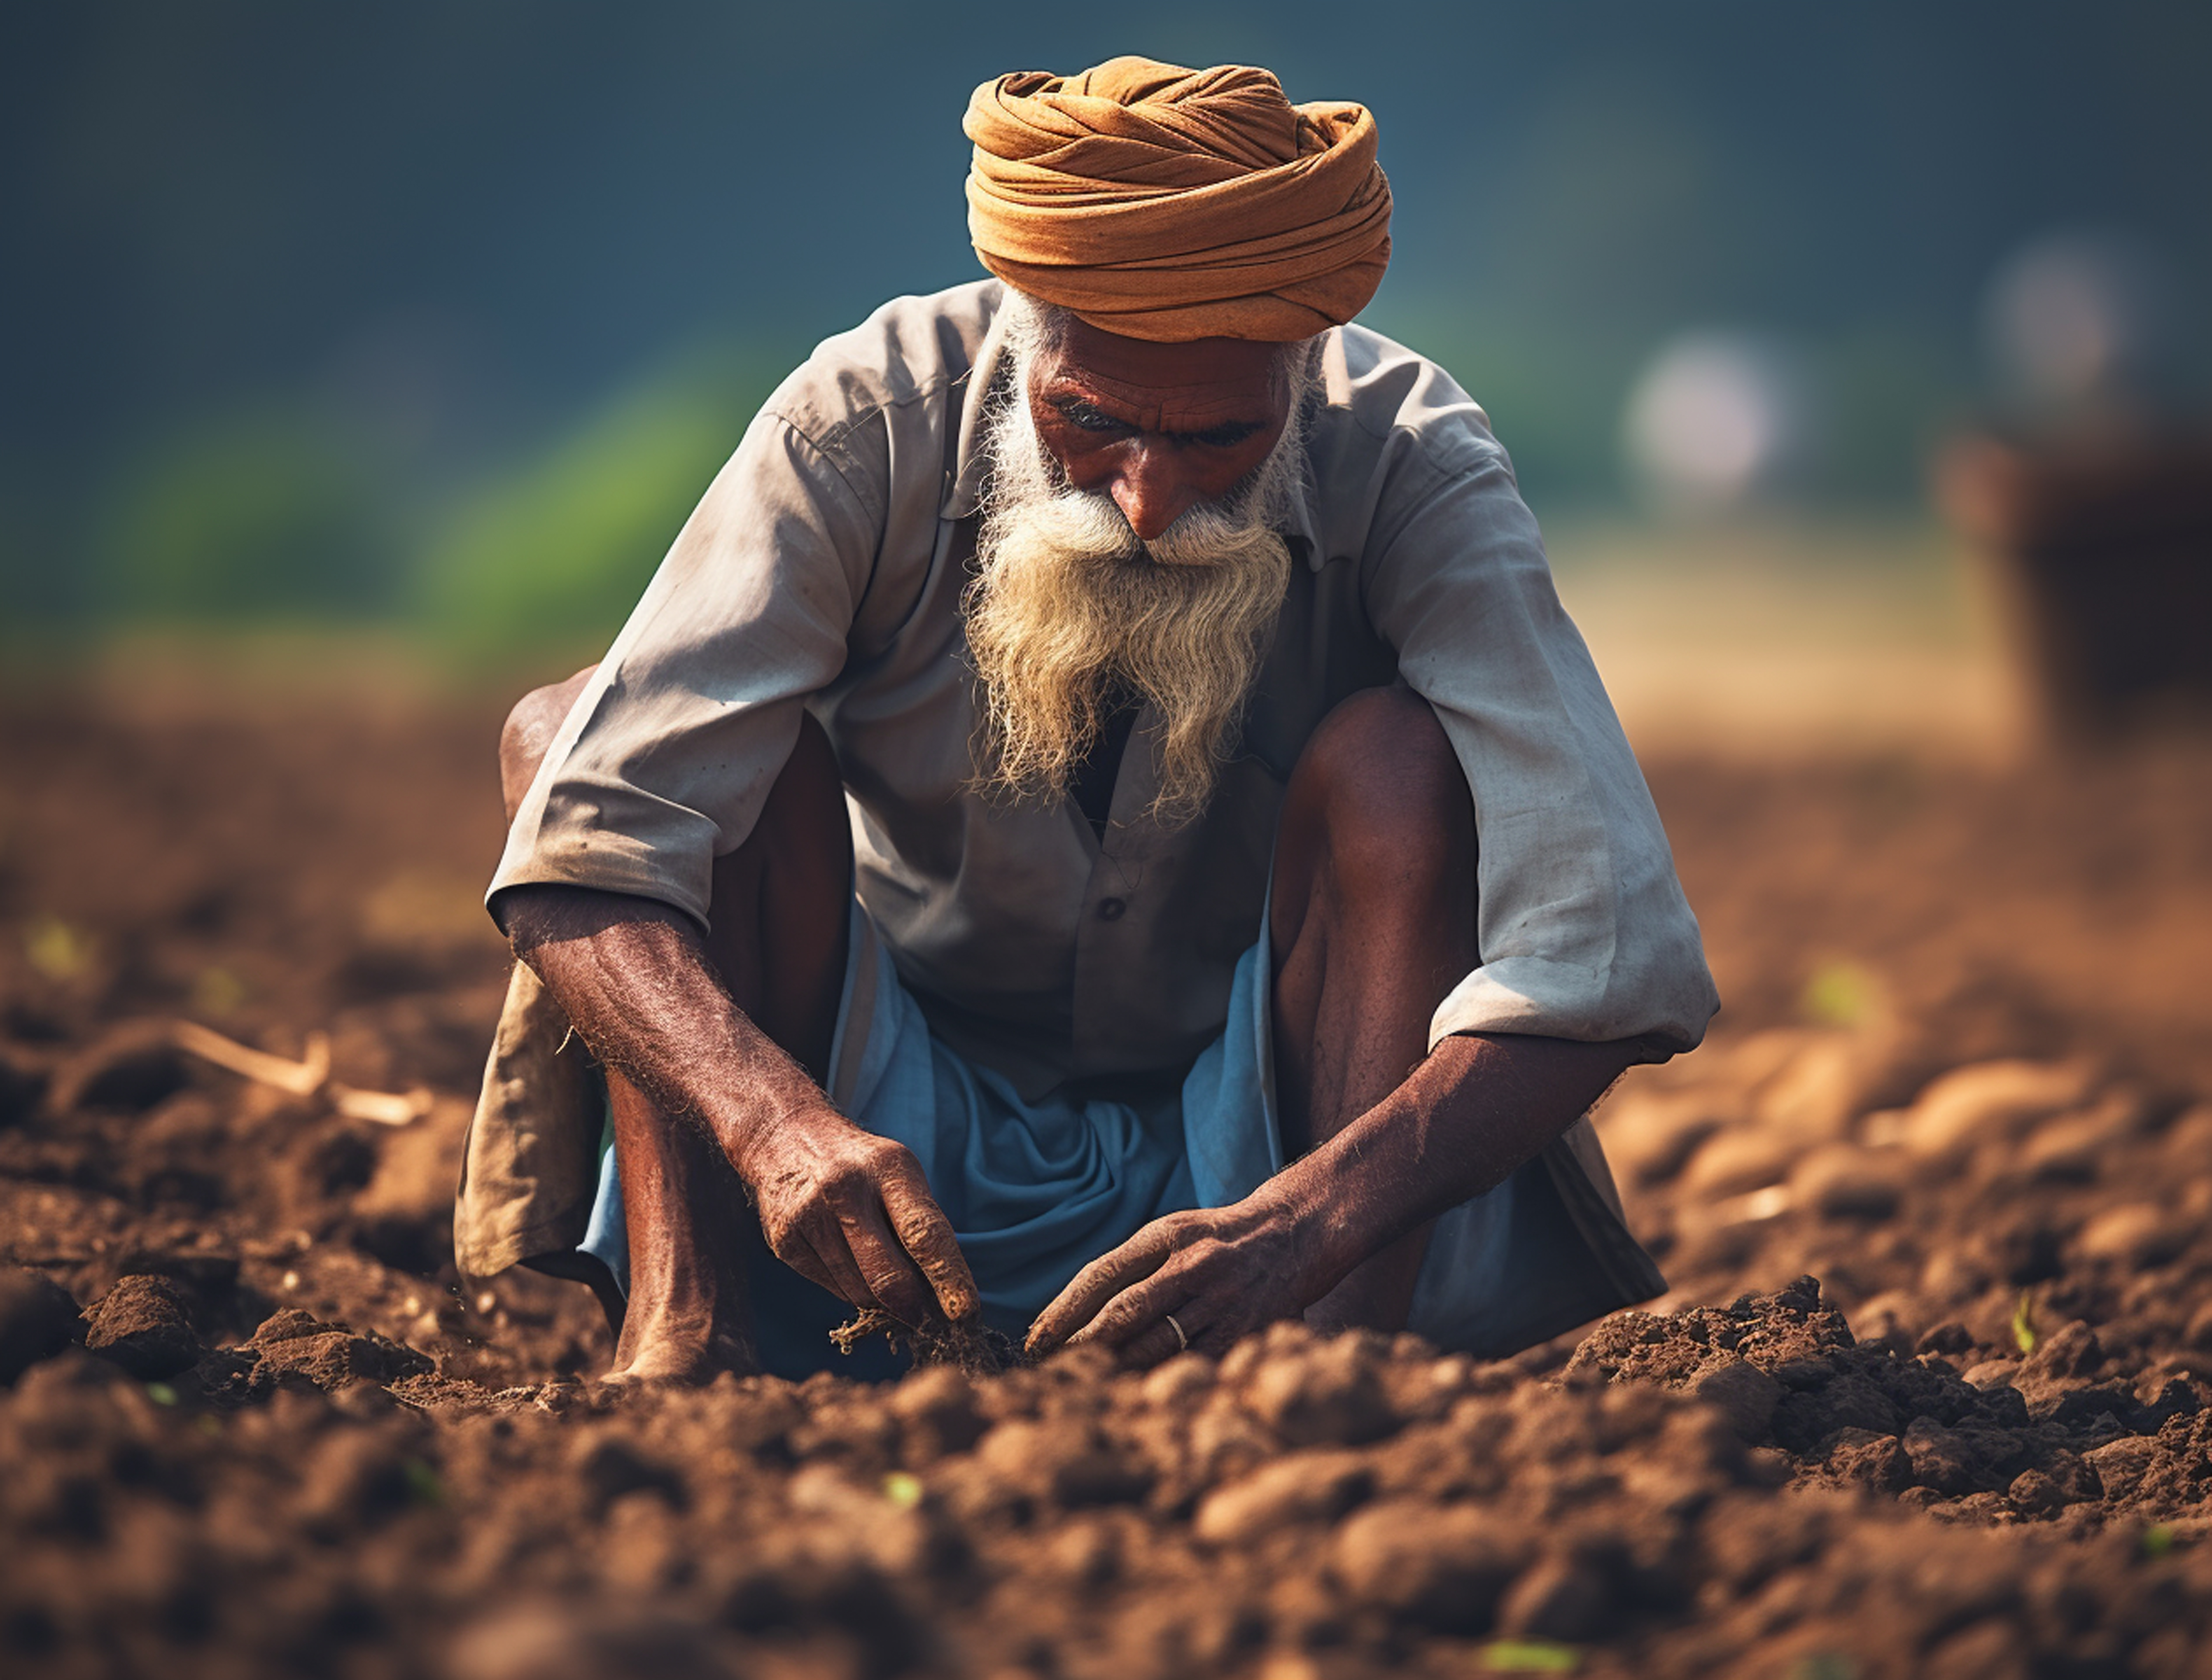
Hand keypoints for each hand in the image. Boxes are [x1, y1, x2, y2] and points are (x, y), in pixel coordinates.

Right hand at [737, 1102, 980, 1327]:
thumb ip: (921, 1226)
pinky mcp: (784, 1240)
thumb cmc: (862, 1166)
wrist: (785, 1137)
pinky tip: (852, 1265)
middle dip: (914, 1310)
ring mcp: (809, 1216)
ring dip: (883, 1303)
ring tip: (889, 1287)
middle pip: (888, 1276)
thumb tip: (943, 1297)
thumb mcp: (899, 1175)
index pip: (925, 1233)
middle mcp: (845, 1190)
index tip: (966, 1314)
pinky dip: (851, 1290)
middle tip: (929, 1323)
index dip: (949, 1278)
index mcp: (888, 1168)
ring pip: (860, 1292)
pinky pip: (832, 1289)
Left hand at [1026, 1189, 1320, 1366]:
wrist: (1293, 1235)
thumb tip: (1073, 1312)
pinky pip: (1192, 1365)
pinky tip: (1136, 1393)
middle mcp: (1192, 1266)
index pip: (1101, 1275)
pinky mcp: (1242, 1332)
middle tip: (1048, 1370)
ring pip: (1154, 1345)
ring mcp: (1219, 1301)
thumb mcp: (1172, 1232)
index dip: (1063, 1310)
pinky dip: (1159, 1380)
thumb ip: (1130, 1265)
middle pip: (1122, 1314)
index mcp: (1167, 1236)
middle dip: (1080, 1346)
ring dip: (1113, 1369)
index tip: (1035, 1338)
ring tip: (1082, 1386)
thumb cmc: (1216, 1240)